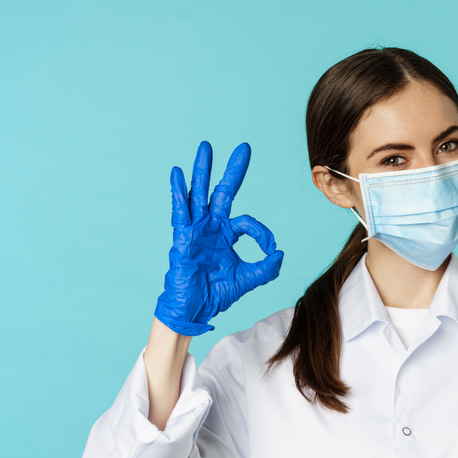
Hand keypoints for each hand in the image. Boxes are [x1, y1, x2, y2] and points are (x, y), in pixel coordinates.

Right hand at [154, 141, 283, 335]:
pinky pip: (180, 211)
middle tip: (243, 148)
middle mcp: (212, 227)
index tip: (271, 249)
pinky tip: (177, 173)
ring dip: (203, 170)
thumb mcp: (248, 279)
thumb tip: (280, 253)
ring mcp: (196, 229)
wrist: (195, 309)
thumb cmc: (216, 294)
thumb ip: (266, 268)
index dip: (263, 233)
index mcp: (227, 235)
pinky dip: (179, 192)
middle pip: (223, 193)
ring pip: (200, 194)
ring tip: (205, 147)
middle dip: (232, 171)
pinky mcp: (183, 237)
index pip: (248, 222)